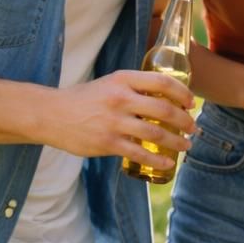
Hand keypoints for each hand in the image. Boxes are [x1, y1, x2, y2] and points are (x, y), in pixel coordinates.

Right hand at [49, 69, 197, 170]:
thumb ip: (134, 87)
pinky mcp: (107, 143)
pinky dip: (157, 159)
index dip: (183, 93)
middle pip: (165, 109)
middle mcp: (120, 99)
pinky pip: (139, 153)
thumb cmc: (84, 98)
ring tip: (186, 146)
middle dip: (185, 121)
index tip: (192, 103)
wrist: (50, 115)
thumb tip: (166, 97)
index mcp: (123, 80)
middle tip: (193, 128)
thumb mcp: (110, 83)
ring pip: (156, 134)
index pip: (163, 83)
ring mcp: (114, 122)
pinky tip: (168, 162)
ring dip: (176, 141)